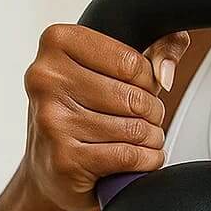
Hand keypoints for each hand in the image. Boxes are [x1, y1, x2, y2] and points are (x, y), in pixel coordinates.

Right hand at [22, 24, 188, 210]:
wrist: (46, 168)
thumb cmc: (81, 108)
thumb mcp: (110, 65)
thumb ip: (158, 46)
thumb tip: (165, 72)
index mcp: (57, 42)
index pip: (130, 61)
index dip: (149, 80)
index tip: (143, 88)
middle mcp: (46, 78)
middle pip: (134, 96)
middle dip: (153, 111)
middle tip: (148, 117)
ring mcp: (51, 119)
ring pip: (134, 128)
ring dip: (152, 137)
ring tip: (146, 137)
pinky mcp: (64, 158)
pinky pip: (128, 155)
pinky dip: (147, 158)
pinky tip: (143, 156)